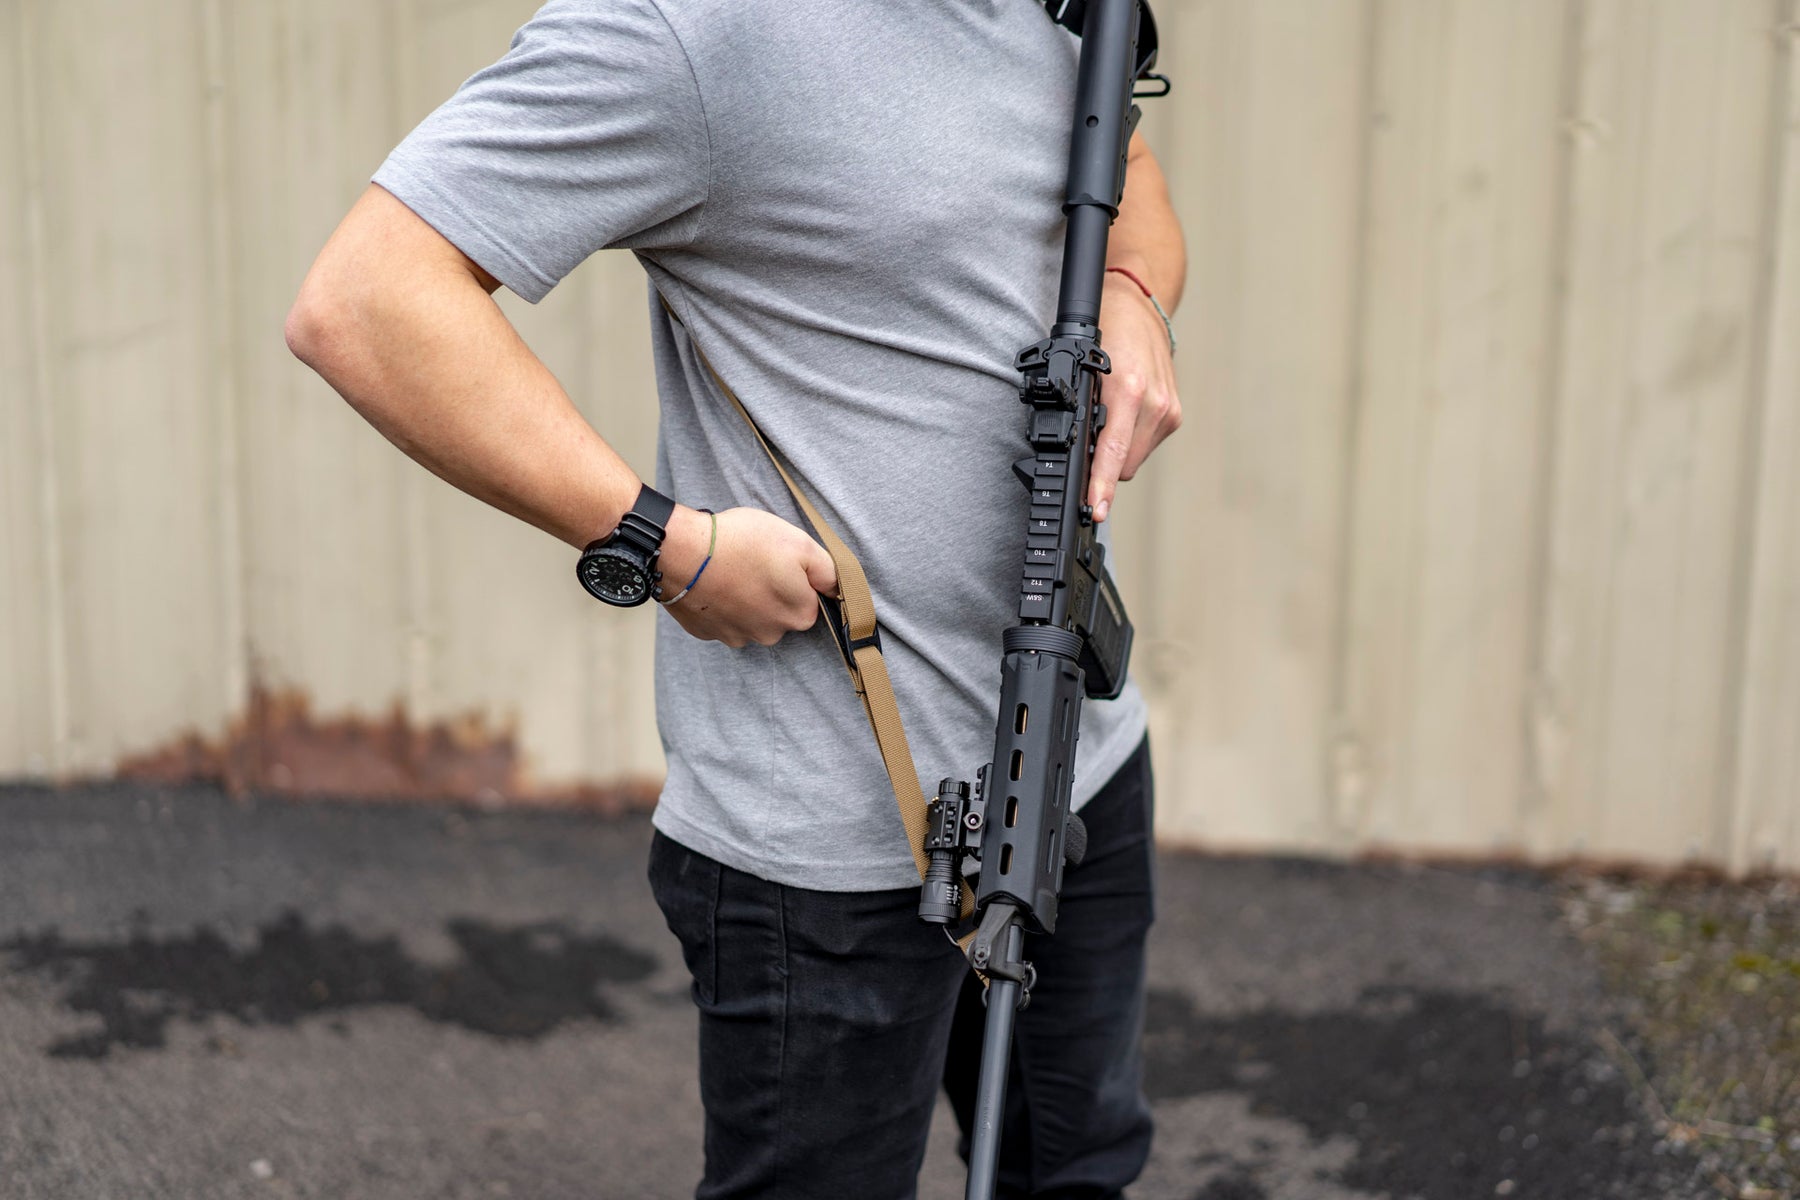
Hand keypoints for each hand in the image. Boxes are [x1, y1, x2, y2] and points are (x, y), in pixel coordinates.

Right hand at [657, 506, 838, 647]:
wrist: (683, 553)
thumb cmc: (742, 543)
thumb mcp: (799, 543)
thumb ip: (828, 570)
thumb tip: (840, 588)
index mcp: (799, 615)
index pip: (810, 600)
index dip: (798, 577)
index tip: (781, 560)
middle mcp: (771, 634)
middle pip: (781, 612)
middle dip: (773, 591)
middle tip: (755, 562)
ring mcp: (737, 637)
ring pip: (751, 618)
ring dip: (746, 599)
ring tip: (731, 570)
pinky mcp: (708, 633)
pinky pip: (722, 619)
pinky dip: (720, 604)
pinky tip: (714, 583)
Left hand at [1090, 272, 1181, 522]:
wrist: (1139, 305)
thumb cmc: (1106, 330)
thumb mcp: (1080, 367)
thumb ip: (1080, 410)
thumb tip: (1074, 454)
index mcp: (1128, 390)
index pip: (1113, 453)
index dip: (1101, 486)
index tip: (1096, 509)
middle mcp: (1154, 403)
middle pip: (1123, 466)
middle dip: (1102, 466)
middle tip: (1084, 445)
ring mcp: (1168, 410)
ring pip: (1134, 458)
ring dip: (1117, 451)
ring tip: (1106, 419)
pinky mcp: (1174, 413)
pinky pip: (1145, 444)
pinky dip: (1130, 439)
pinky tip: (1123, 415)